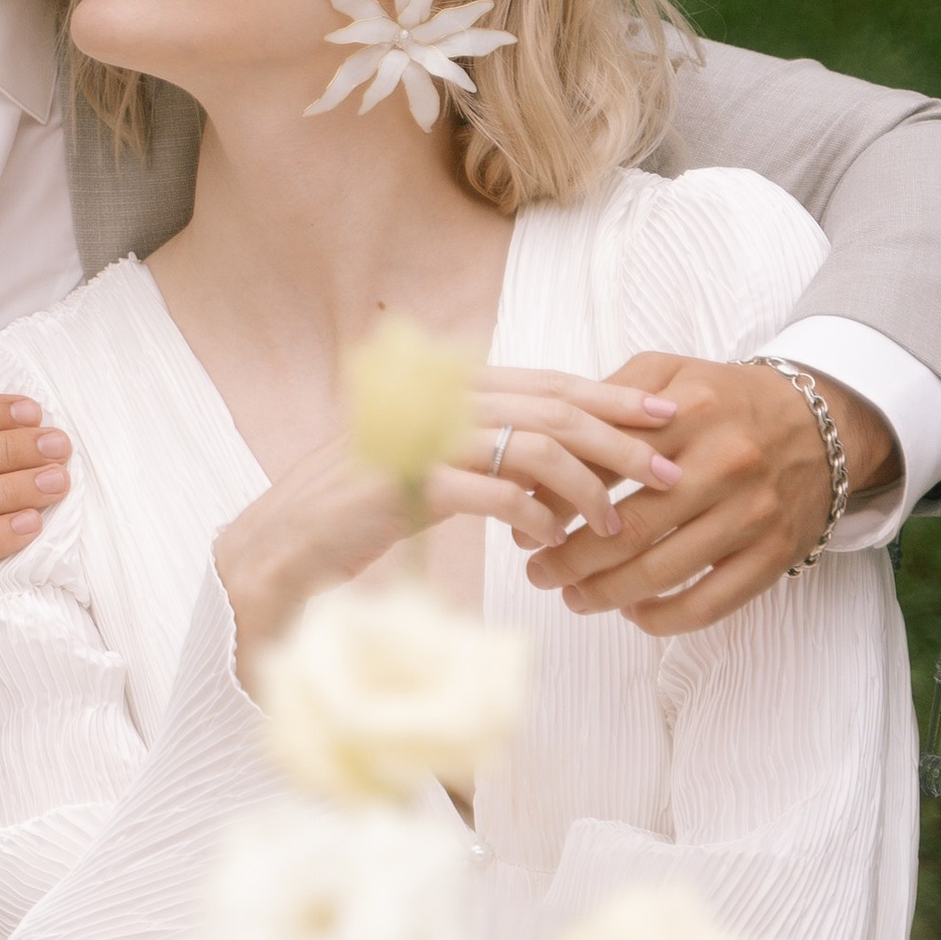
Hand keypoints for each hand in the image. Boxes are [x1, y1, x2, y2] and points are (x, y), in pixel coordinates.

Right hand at [212, 371, 680, 654]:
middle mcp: (428, 404)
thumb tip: (554, 461)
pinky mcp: (399, 487)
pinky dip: (533, 513)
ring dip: (585, 484)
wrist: (270, 555)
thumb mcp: (417, 472)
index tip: (662, 414)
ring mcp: (412, 441)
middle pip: (548, 406)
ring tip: (614, 520)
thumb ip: (475, 453)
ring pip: (529, 445)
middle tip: (670, 464)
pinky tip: (553, 538)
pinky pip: (490, 491)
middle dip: (619, 435)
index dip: (606, 396)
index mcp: (437, 393)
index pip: (541, 383)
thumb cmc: (346, 520)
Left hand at [524, 352, 896, 635]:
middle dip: (569, 559)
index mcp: (690, 413)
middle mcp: (724, 463)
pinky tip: (631, 612)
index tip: (522, 519)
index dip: (552, 499)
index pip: (601, 465)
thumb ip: (607, 398)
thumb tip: (541, 446)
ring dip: (604, 593)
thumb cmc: (726, 402)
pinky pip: (709, 603)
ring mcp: (752, 513)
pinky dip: (662, 617)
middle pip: (626, 528)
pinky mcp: (775, 554)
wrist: (823, 425)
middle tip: (537, 570)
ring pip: (661, 571)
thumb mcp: (669, 373)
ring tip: (571, 595)